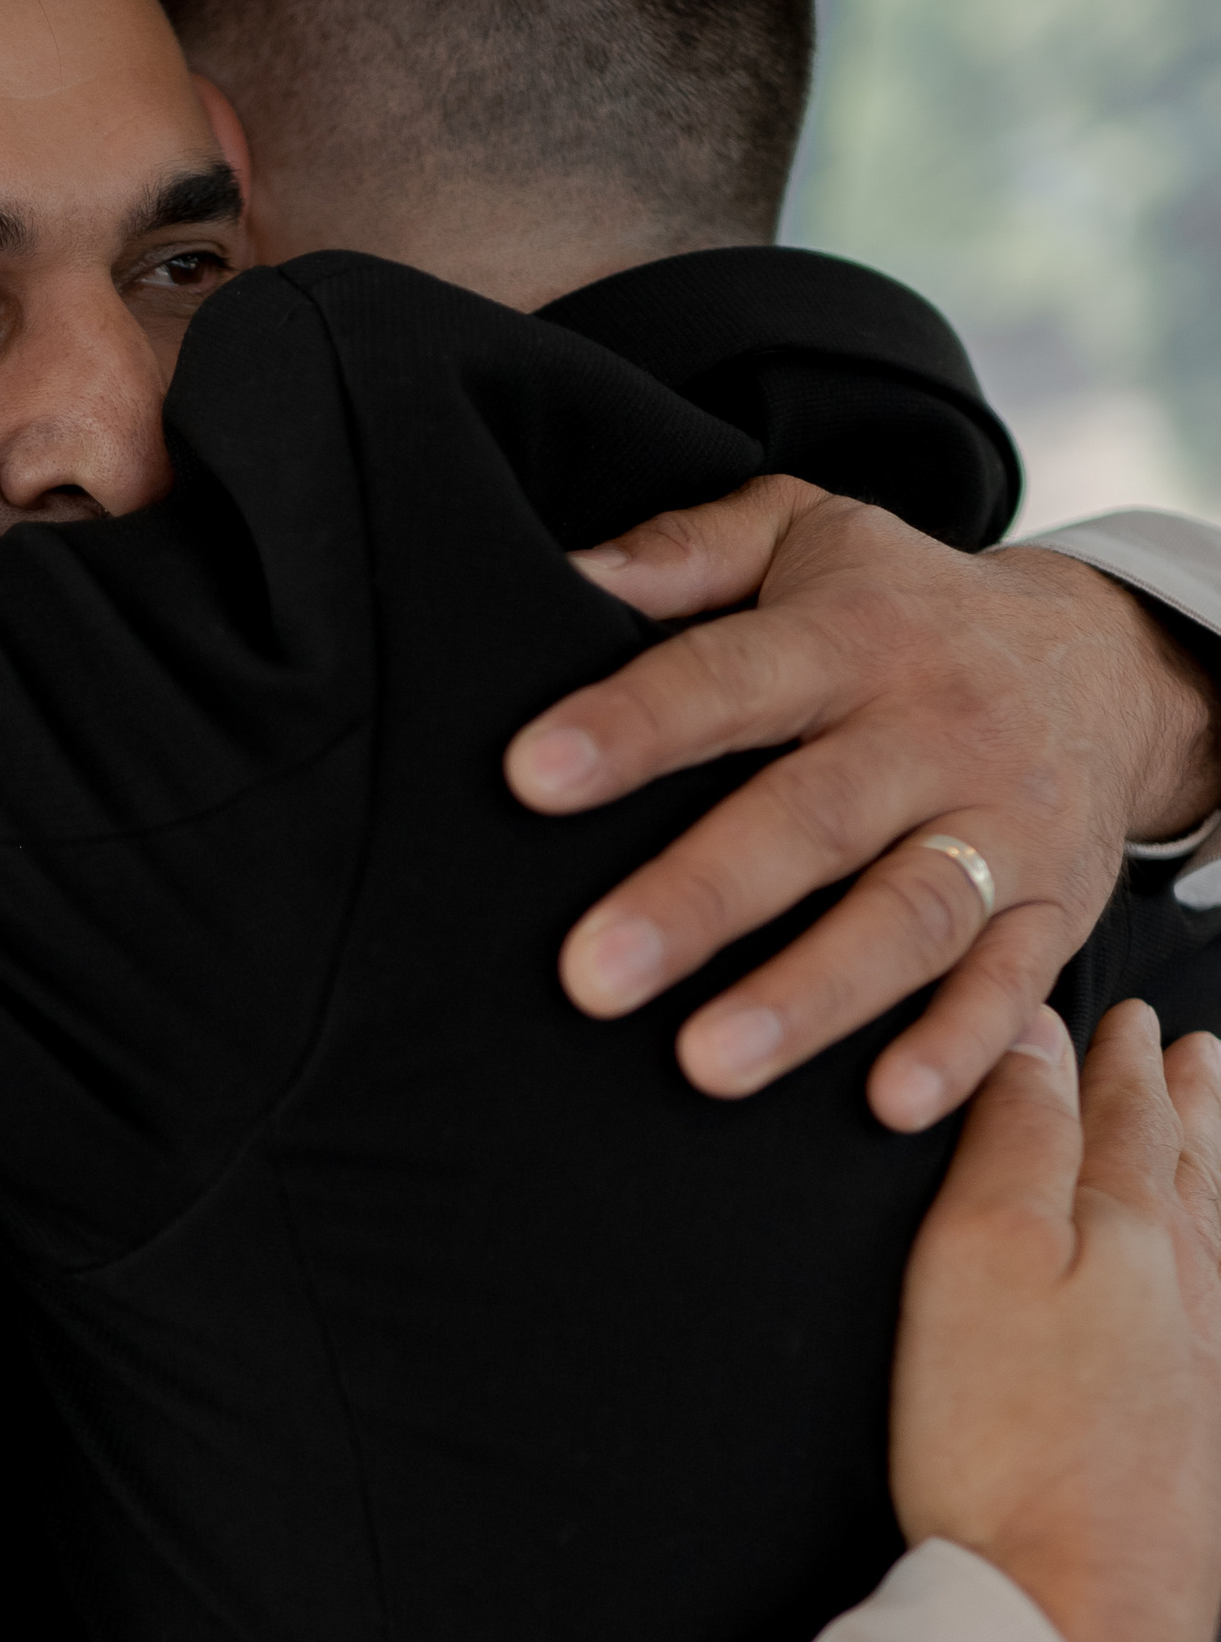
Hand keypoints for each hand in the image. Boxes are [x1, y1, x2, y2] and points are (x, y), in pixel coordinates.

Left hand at [504, 476, 1220, 1129]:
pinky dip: (958, 1050)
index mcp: (856, 635)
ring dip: (810, 997)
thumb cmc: (908, 609)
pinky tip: (887, 1104)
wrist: (1108, 661)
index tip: (533, 774)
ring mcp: (1002, 827)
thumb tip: (566, 572)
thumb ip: (690, 550)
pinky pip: (1010, 986)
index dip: (635, 724)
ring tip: (710, 1062)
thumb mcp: (811, 537)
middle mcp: (934, 731)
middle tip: (593, 973)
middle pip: (812, 819)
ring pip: (907, 917)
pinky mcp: (1054, 910)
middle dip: (702, 898)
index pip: (730, 678)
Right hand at [892, 1004, 1220, 1641]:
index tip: (1122, 1021)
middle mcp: (1189, 1300)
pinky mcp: (1199, 1457)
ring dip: (1212, 1178)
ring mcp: (1204, 1381)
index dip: (1113, 1063)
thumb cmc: (1015, 1456)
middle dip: (1182, 1108)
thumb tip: (1031, 1044)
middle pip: (1190, 1175)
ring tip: (1214, 1139)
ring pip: (1218, 1245)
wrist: (1077, 1623)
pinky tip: (1210, 1297)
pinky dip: (1220, 1278)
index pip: (1123, 1120)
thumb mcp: (980, 1258)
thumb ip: (1012, 1143)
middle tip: (1191, 1057)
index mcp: (1133, 1235)